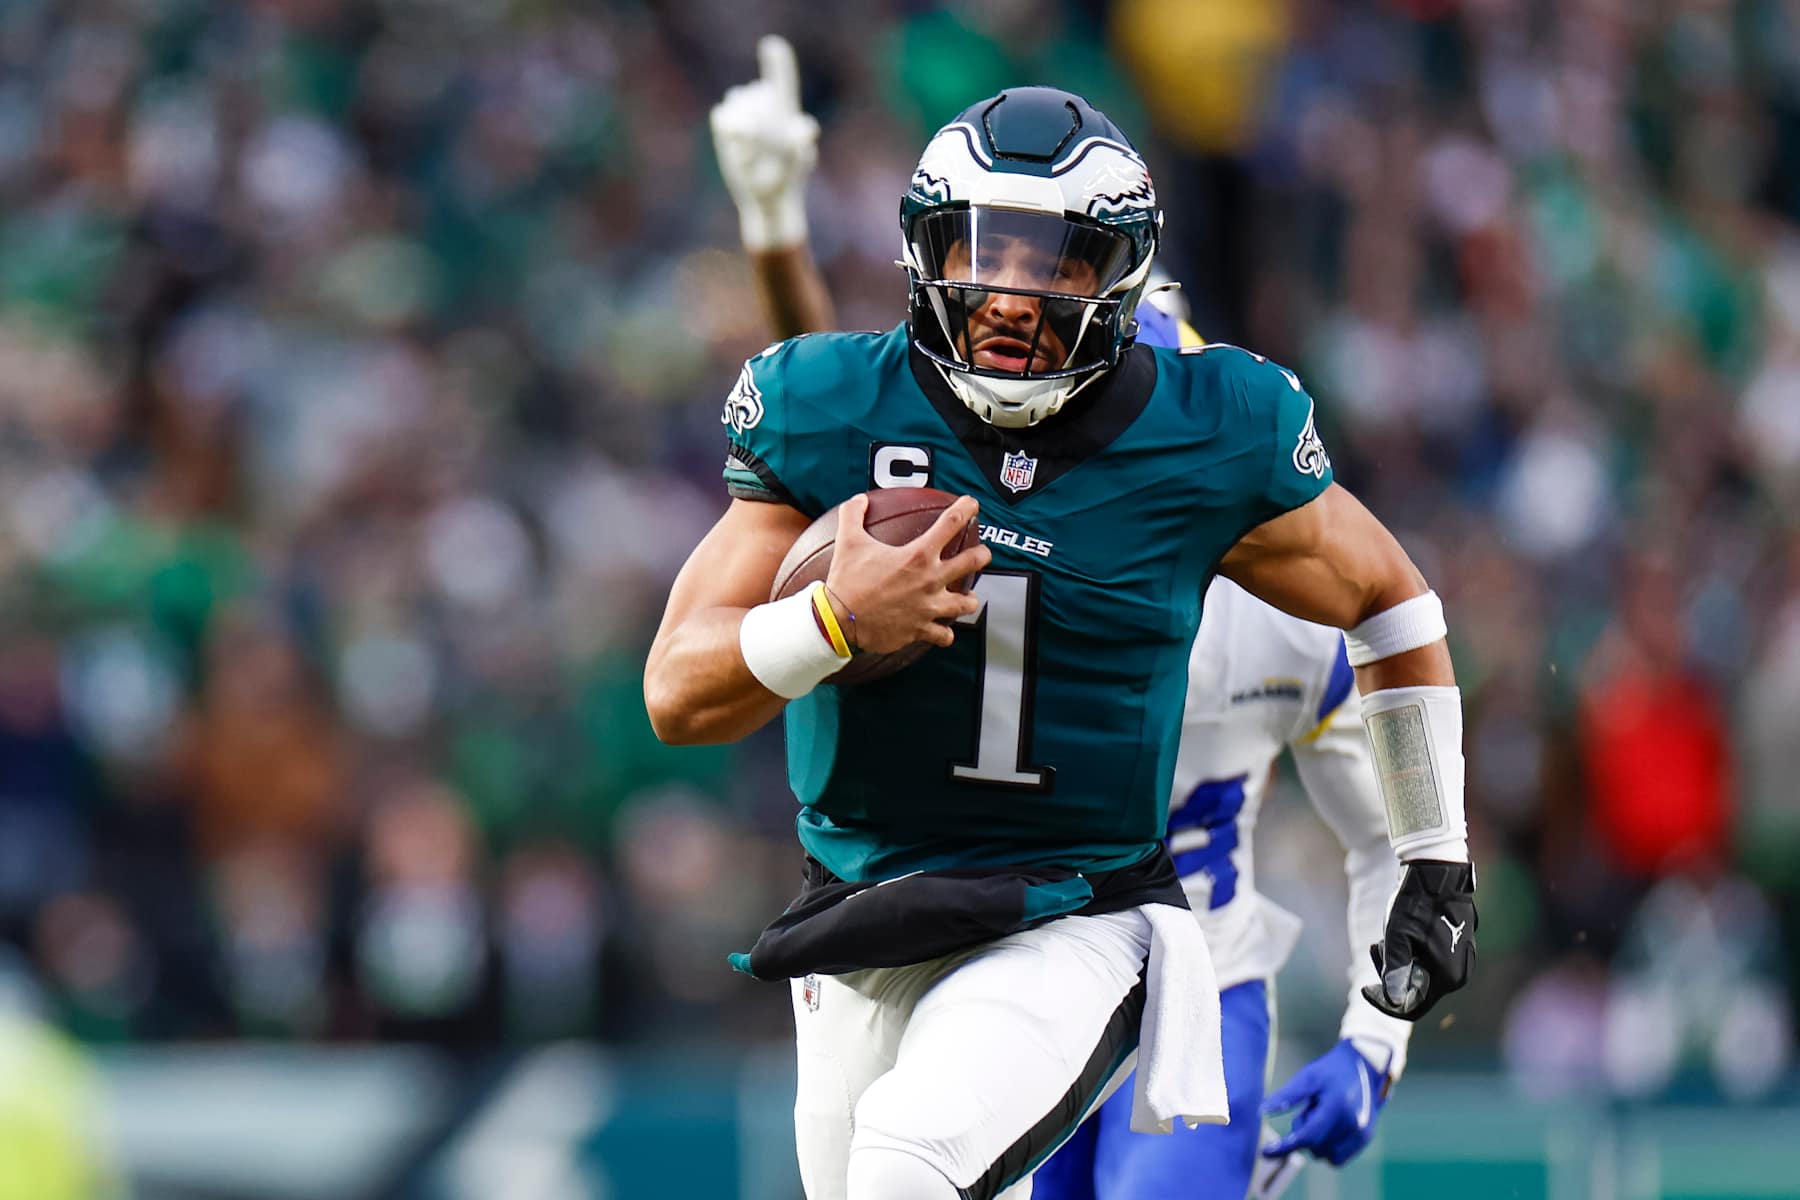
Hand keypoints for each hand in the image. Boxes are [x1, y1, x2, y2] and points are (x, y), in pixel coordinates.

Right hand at [709, 34, 818, 250]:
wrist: (766, 198)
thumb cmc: (789, 181)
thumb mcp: (799, 167)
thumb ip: (801, 146)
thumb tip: (804, 128)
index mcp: (787, 112)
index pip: (783, 81)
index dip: (778, 63)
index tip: (772, 45)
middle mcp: (765, 108)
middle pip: (759, 93)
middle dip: (759, 110)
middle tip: (759, 136)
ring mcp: (743, 116)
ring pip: (739, 100)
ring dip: (744, 119)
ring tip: (751, 151)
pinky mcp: (726, 129)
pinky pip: (722, 116)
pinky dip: (729, 129)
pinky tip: (738, 150)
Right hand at [824, 494, 987, 653]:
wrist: (839, 621)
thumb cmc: (846, 581)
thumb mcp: (848, 542)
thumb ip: (853, 515)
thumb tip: (859, 500)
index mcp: (917, 555)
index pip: (951, 523)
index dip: (966, 508)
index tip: (972, 504)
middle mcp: (929, 580)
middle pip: (971, 562)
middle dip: (982, 555)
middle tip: (983, 553)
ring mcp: (928, 607)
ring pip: (965, 604)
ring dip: (969, 599)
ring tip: (969, 597)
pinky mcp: (920, 629)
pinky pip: (943, 635)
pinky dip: (945, 633)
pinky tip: (944, 631)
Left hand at [1260, 1040, 1387, 1166]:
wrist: (1365, 1066)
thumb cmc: (1331, 1070)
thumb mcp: (1308, 1076)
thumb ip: (1287, 1096)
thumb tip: (1261, 1112)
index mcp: (1337, 1107)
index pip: (1306, 1137)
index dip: (1284, 1146)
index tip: (1265, 1151)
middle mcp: (1352, 1125)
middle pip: (1314, 1147)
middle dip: (1303, 1132)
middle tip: (1309, 1109)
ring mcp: (1361, 1134)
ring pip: (1325, 1155)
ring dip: (1315, 1142)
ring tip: (1321, 1115)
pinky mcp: (1365, 1138)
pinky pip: (1338, 1157)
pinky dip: (1327, 1147)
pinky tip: (1328, 1126)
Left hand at [1362, 860, 1475, 1019]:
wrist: (1439, 874)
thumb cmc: (1416, 905)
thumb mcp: (1397, 937)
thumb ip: (1395, 970)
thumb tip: (1394, 1001)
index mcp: (1447, 977)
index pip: (1412, 1007)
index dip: (1385, 1002)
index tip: (1365, 988)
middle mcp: (1460, 974)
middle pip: (1417, 990)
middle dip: (1391, 974)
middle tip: (1376, 948)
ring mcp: (1463, 961)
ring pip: (1422, 974)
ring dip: (1400, 962)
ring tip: (1386, 937)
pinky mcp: (1460, 948)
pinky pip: (1431, 961)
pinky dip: (1413, 953)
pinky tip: (1403, 933)